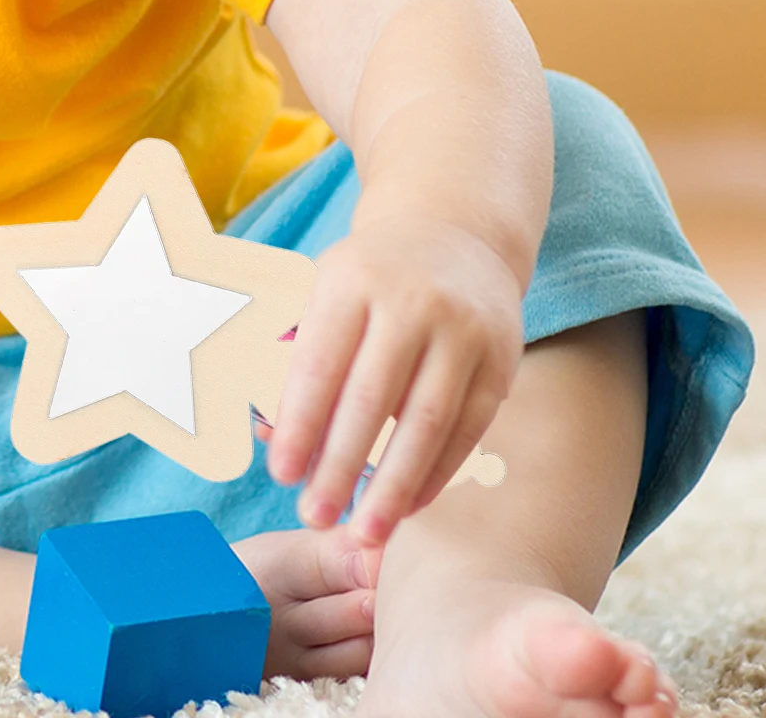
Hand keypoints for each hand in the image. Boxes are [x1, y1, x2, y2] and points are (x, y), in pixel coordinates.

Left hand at [265, 213, 522, 545]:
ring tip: (366, 532)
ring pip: (427, 420)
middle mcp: (411, 300)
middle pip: (372, 397)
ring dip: (394, 484)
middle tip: (314, 515)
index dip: (299, 423)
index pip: (320, 362)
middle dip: (340, 464)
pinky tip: (408, 506)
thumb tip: (264, 431)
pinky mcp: (500, 359)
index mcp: (351, 279)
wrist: (454, 234)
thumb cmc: (367, 278)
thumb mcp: (323, 291)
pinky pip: (468, 428)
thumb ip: (293, 355)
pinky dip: (437, 473)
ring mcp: (463, 329)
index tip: (280, 475)